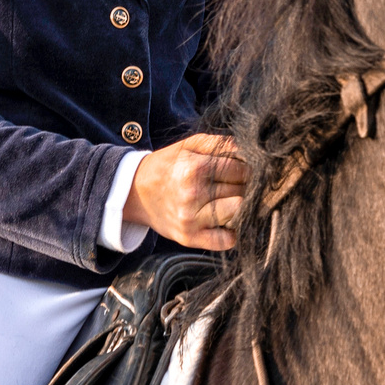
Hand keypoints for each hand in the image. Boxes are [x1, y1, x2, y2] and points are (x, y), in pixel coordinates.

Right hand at [126, 133, 246, 250]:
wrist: (135, 192)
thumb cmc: (168, 166)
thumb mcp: (189, 145)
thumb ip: (220, 143)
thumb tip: (249, 150)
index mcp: (195, 168)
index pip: (241, 169)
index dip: (246, 168)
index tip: (241, 169)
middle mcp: (193, 194)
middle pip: (242, 191)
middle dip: (244, 186)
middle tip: (233, 184)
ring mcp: (191, 219)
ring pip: (239, 213)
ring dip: (240, 207)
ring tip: (228, 199)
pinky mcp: (189, 238)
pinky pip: (226, 241)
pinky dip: (231, 232)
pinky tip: (224, 220)